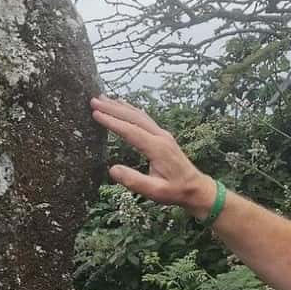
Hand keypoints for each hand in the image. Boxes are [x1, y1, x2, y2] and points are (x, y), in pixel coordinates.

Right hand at [90, 95, 212, 210]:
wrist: (196, 188)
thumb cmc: (175, 191)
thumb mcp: (154, 191)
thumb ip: (133, 180)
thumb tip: (111, 169)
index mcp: (157, 148)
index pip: (130, 131)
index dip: (112, 122)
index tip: (96, 113)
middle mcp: (160, 136)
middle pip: (133, 117)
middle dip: (113, 108)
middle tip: (94, 100)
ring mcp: (162, 134)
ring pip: (139, 115)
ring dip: (120, 106)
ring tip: (103, 97)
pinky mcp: (162, 136)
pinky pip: (144, 118)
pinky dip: (130, 110)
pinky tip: (123, 105)